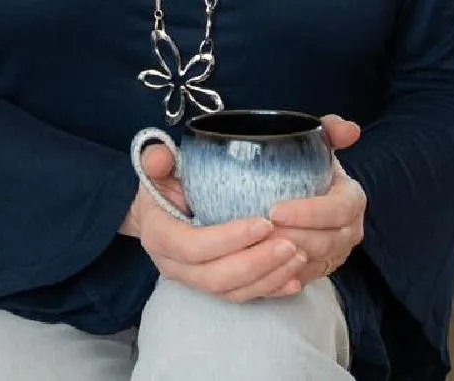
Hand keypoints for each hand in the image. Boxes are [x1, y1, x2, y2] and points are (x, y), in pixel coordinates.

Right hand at [122, 144, 313, 302]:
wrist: (158, 209)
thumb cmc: (162, 183)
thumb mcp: (155, 166)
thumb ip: (155, 158)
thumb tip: (160, 158)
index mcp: (159, 235)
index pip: (193, 247)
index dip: (229, 239)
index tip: (264, 222)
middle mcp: (174, 266)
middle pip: (216, 277)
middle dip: (256, 263)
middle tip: (290, 243)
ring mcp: (193, 280)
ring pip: (232, 292)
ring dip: (268, 278)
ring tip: (298, 255)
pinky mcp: (213, 286)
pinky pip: (242, 296)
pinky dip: (269, 290)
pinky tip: (295, 279)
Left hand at [266, 115, 366, 294]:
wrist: (308, 191)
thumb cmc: (311, 167)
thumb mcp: (320, 144)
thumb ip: (331, 130)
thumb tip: (350, 128)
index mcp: (352, 201)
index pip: (337, 211)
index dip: (308, 213)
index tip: (276, 210)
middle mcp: (350, 231)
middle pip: (326, 242)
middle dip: (293, 239)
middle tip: (260, 232)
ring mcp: (336, 254)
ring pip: (313, 264)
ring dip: (286, 260)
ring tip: (256, 248)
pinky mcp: (319, 270)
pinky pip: (303, 279)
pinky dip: (282, 276)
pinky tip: (260, 267)